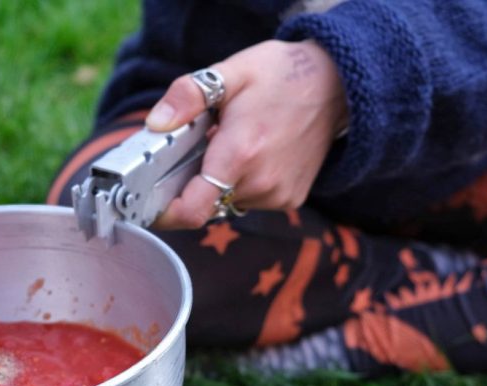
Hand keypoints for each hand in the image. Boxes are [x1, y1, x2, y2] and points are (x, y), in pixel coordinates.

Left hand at [148, 39, 347, 229]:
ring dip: (219, 181)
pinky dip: (241, 183)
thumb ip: (189, 95)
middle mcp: (261, 183)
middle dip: (192, 182)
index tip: (149, 205)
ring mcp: (278, 195)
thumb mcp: (231, 71)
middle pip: (206, 202)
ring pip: (227, 202)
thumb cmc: (282, 75)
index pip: (192, 209)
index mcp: (240, 154)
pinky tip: (254, 154)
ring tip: (233, 145)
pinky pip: (249, 200)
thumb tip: (156, 123)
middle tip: (200, 148)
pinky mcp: (290, 199)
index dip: (165, 214)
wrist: (338, 85)